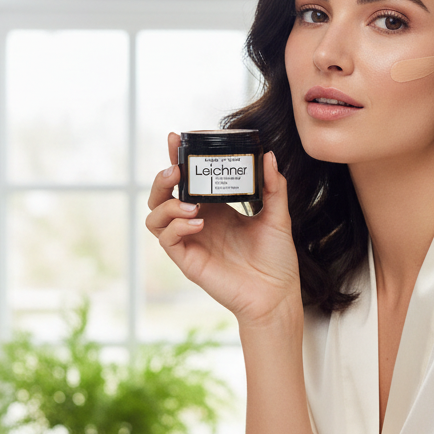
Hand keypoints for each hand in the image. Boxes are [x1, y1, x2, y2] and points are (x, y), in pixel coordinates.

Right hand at [145, 133, 301, 326]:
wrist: (277, 295)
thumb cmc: (276, 259)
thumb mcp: (278, 216)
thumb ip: (273, 187)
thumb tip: (268, 156)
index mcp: (215, 208)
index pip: (189, 180)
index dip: (177, 158)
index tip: (176, 138)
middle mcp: (198, 222)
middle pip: (162, 195)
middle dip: (162, 178)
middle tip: (175, 169)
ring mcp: (190, 241)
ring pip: (155, 216)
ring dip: (167, 204)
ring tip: (190, 203)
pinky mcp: (188, 260)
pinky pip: (167, 239)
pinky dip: (177, 226)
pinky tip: (198, 223)